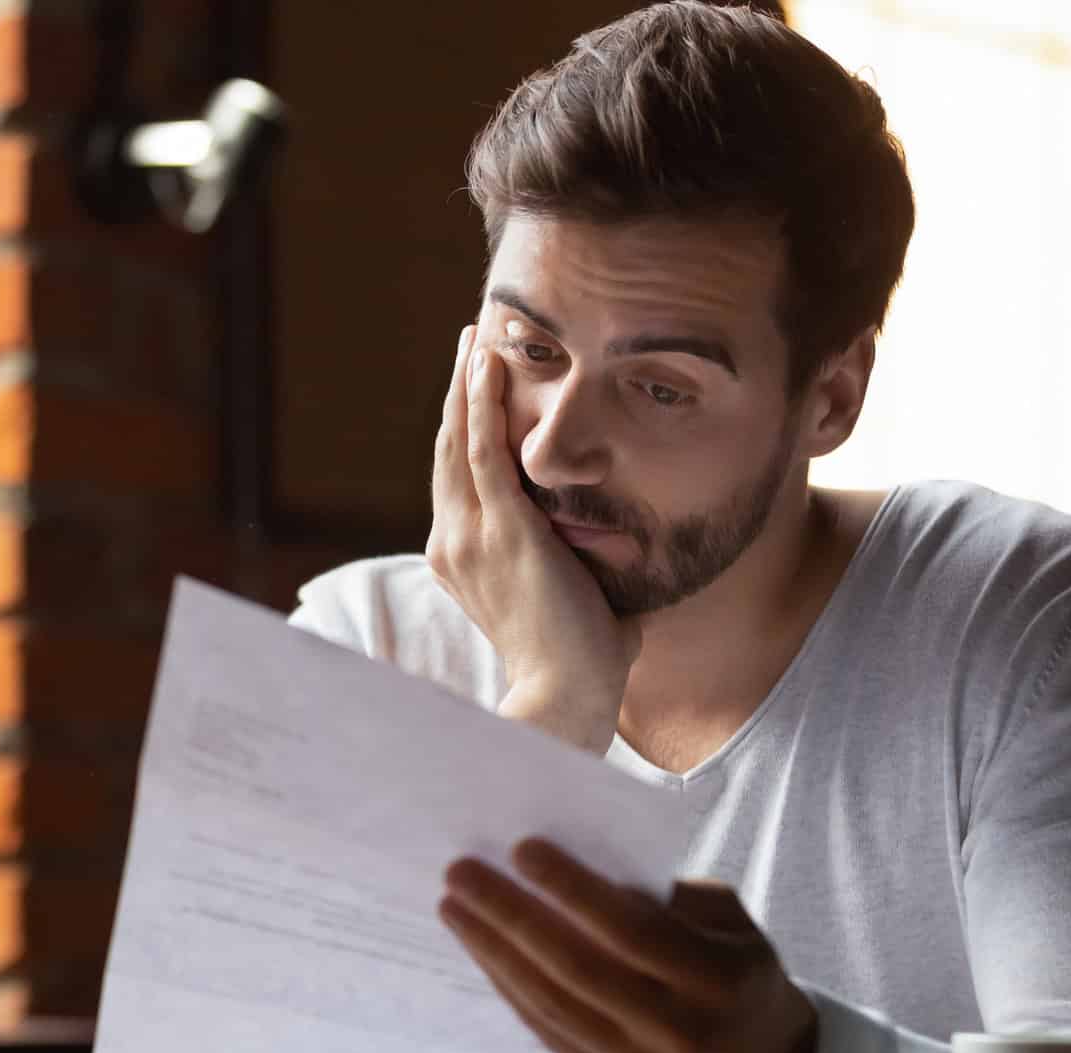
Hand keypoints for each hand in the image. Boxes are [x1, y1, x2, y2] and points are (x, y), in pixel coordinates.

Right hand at [426, 325, 639, 752]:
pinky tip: (487, 363)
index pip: (458, 478)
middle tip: (469, 342)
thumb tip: (622, 542)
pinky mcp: (500, 528)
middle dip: (460, 391)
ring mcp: (470, 534)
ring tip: (474, 336)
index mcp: (462, 558)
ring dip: (467, 383)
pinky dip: (482, 402)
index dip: (464, 428)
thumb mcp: (573, 595)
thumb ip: (584, 563)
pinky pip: (484, 450)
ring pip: (459, 439)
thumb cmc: (581, 660)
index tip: (476, 389)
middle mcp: (453, 541)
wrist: (567, 696)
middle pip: (449, 448)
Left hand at [438, 838, 819, 1052]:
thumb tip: (584, 863)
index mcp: (717, 981)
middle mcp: (677, 1031)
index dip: (573, 889)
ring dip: (494, 951)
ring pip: (551, 1003)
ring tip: (456, 906)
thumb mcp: (732, 924)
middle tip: (463, 872)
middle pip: (577, 967)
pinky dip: (509, 988)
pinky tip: (483, 951)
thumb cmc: (741, 976)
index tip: (523, 849)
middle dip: (511, 915)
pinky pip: (548, 1031)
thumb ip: (669, 896)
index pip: (631, 931)